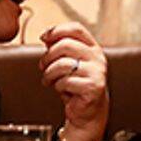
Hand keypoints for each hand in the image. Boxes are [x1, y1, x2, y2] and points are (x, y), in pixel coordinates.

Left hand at [40, 22, 108, 140]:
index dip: (57, 30)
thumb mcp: (69, 62)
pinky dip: (57, 86)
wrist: (88, 111)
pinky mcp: (93, 87)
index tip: (44, 37)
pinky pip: (65, 81)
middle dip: (48, 56)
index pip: (76, 29)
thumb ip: (60, 48)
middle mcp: (97, 58)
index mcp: (92, 48)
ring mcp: (97, 72)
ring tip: (49, 80)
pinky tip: (61, 90)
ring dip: (49, 74)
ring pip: (63, 64)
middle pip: (65, 44)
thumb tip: (46, 36)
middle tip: (43, 66)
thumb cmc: (76, 86)